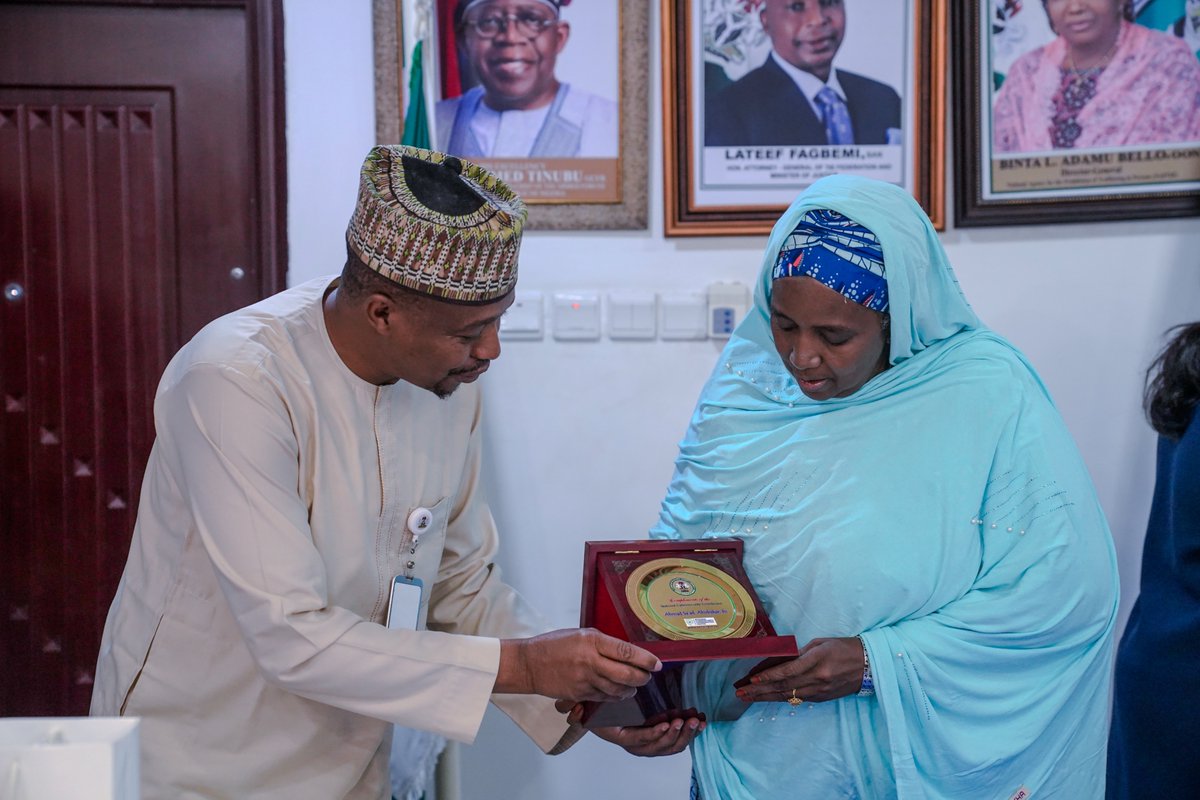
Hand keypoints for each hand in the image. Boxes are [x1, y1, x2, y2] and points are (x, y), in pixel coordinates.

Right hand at [496, 628, 660, 701]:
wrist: (529, 663)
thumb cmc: (555, 645)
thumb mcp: (580, 635)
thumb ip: (603, 643)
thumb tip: (627, 652)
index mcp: (592, 641)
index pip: (626, 651)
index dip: (645, 659)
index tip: (657, 664)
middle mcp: (590, 661)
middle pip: (626, 674)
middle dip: (642, 678)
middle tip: (648, 676)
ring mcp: (584, 680)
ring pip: (617, 690)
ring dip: (630, 690)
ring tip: (634, 686)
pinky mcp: (579, 694)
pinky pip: (604, 698)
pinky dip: (615, 697)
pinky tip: (618, 693)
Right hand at [556, 701, 704, 756]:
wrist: (606, 710)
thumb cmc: (600, 706)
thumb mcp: (589, 705)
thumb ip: (580, 708)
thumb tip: (570, 712)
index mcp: (621, 736)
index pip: (638, 741)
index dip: (653, 734)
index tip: (665, 724)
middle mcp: (636, 744)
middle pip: (658, 747)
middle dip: (674, 735)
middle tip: (684, 720)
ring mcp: (650, 743)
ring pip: (670, 747)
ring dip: (685, 735)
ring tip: (693, 720)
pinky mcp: (662, 738)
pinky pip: (678, 741)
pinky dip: (691, 733)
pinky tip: (700, 723)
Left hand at [735, 637, 863, 704]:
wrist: (869, 665)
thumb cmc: (844, 648)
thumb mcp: (821, 643)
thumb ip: (800, 653)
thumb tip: (781, 660)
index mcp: (817, 661)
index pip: (787, 671)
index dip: (768, 677)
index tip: (752, 679)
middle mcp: (818, 679)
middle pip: (783, 686)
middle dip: (759, 691)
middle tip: (741, 693)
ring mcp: (820, 691)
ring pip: (788, 696)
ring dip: (766, 697)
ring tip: (748, 697)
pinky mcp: (822, 698)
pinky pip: (798, 698)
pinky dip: (781, 697)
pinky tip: (768, 697)